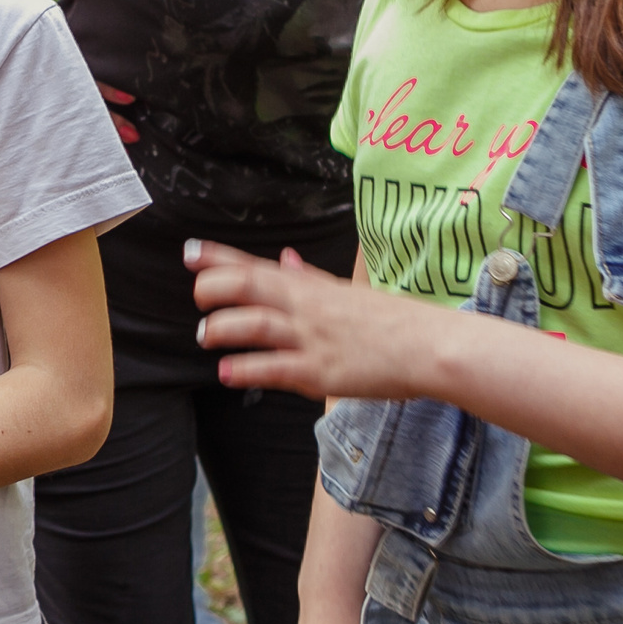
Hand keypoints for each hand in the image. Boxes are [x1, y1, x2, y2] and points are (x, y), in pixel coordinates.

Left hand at [188, 240, 439, 400]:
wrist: (432, 347)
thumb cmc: (393, 322)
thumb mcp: (347, 292)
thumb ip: (310, 279)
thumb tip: (285, 259)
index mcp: (311, 288)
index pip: (256, 265)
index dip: (219, 258)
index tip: (190, 251)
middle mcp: (306, 308)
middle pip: (248, 286)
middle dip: (213, 287)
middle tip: (198, 296)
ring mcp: (312, 339)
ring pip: (255, 325)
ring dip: (222, 328)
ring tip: (205, 335)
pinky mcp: (321, 372)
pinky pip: (276, 369)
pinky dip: (247, 369)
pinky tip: (227, 372)